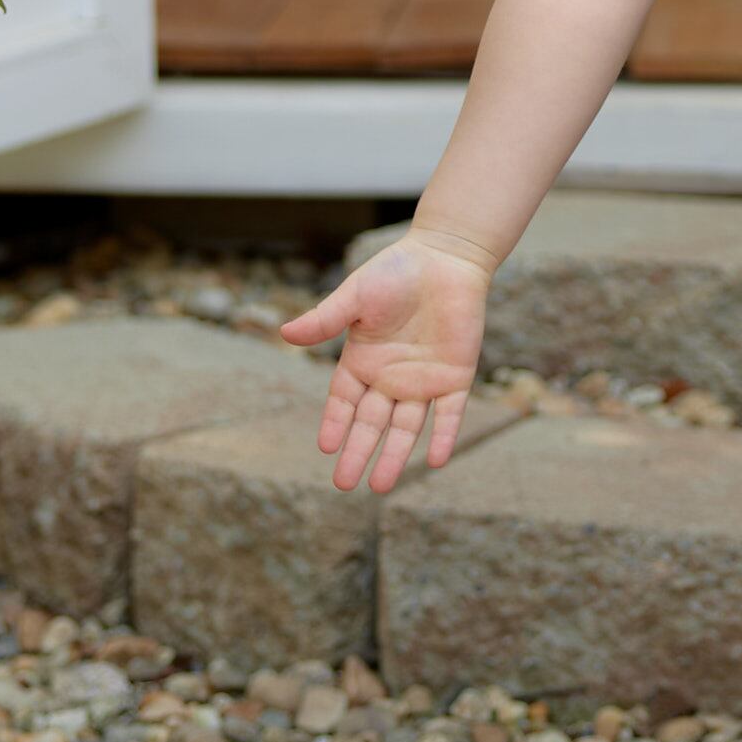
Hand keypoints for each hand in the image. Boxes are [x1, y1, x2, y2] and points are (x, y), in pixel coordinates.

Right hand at [283, 230, 493, 493]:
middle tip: (345, 484)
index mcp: (363, 360)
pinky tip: (436, 461)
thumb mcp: (356, 297)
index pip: (344, 402)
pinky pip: (450, 413)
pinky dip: (444, 436)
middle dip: (358, 452)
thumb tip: (284, 334)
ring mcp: (424, 380)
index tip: (326, 448)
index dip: (336, 424)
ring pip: (407, 427)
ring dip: (396, 456)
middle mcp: (391, 377)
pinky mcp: (456, 376)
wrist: (447, 256)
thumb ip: (326, 319)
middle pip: (371, 423)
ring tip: (380, 485)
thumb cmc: (397, 271)